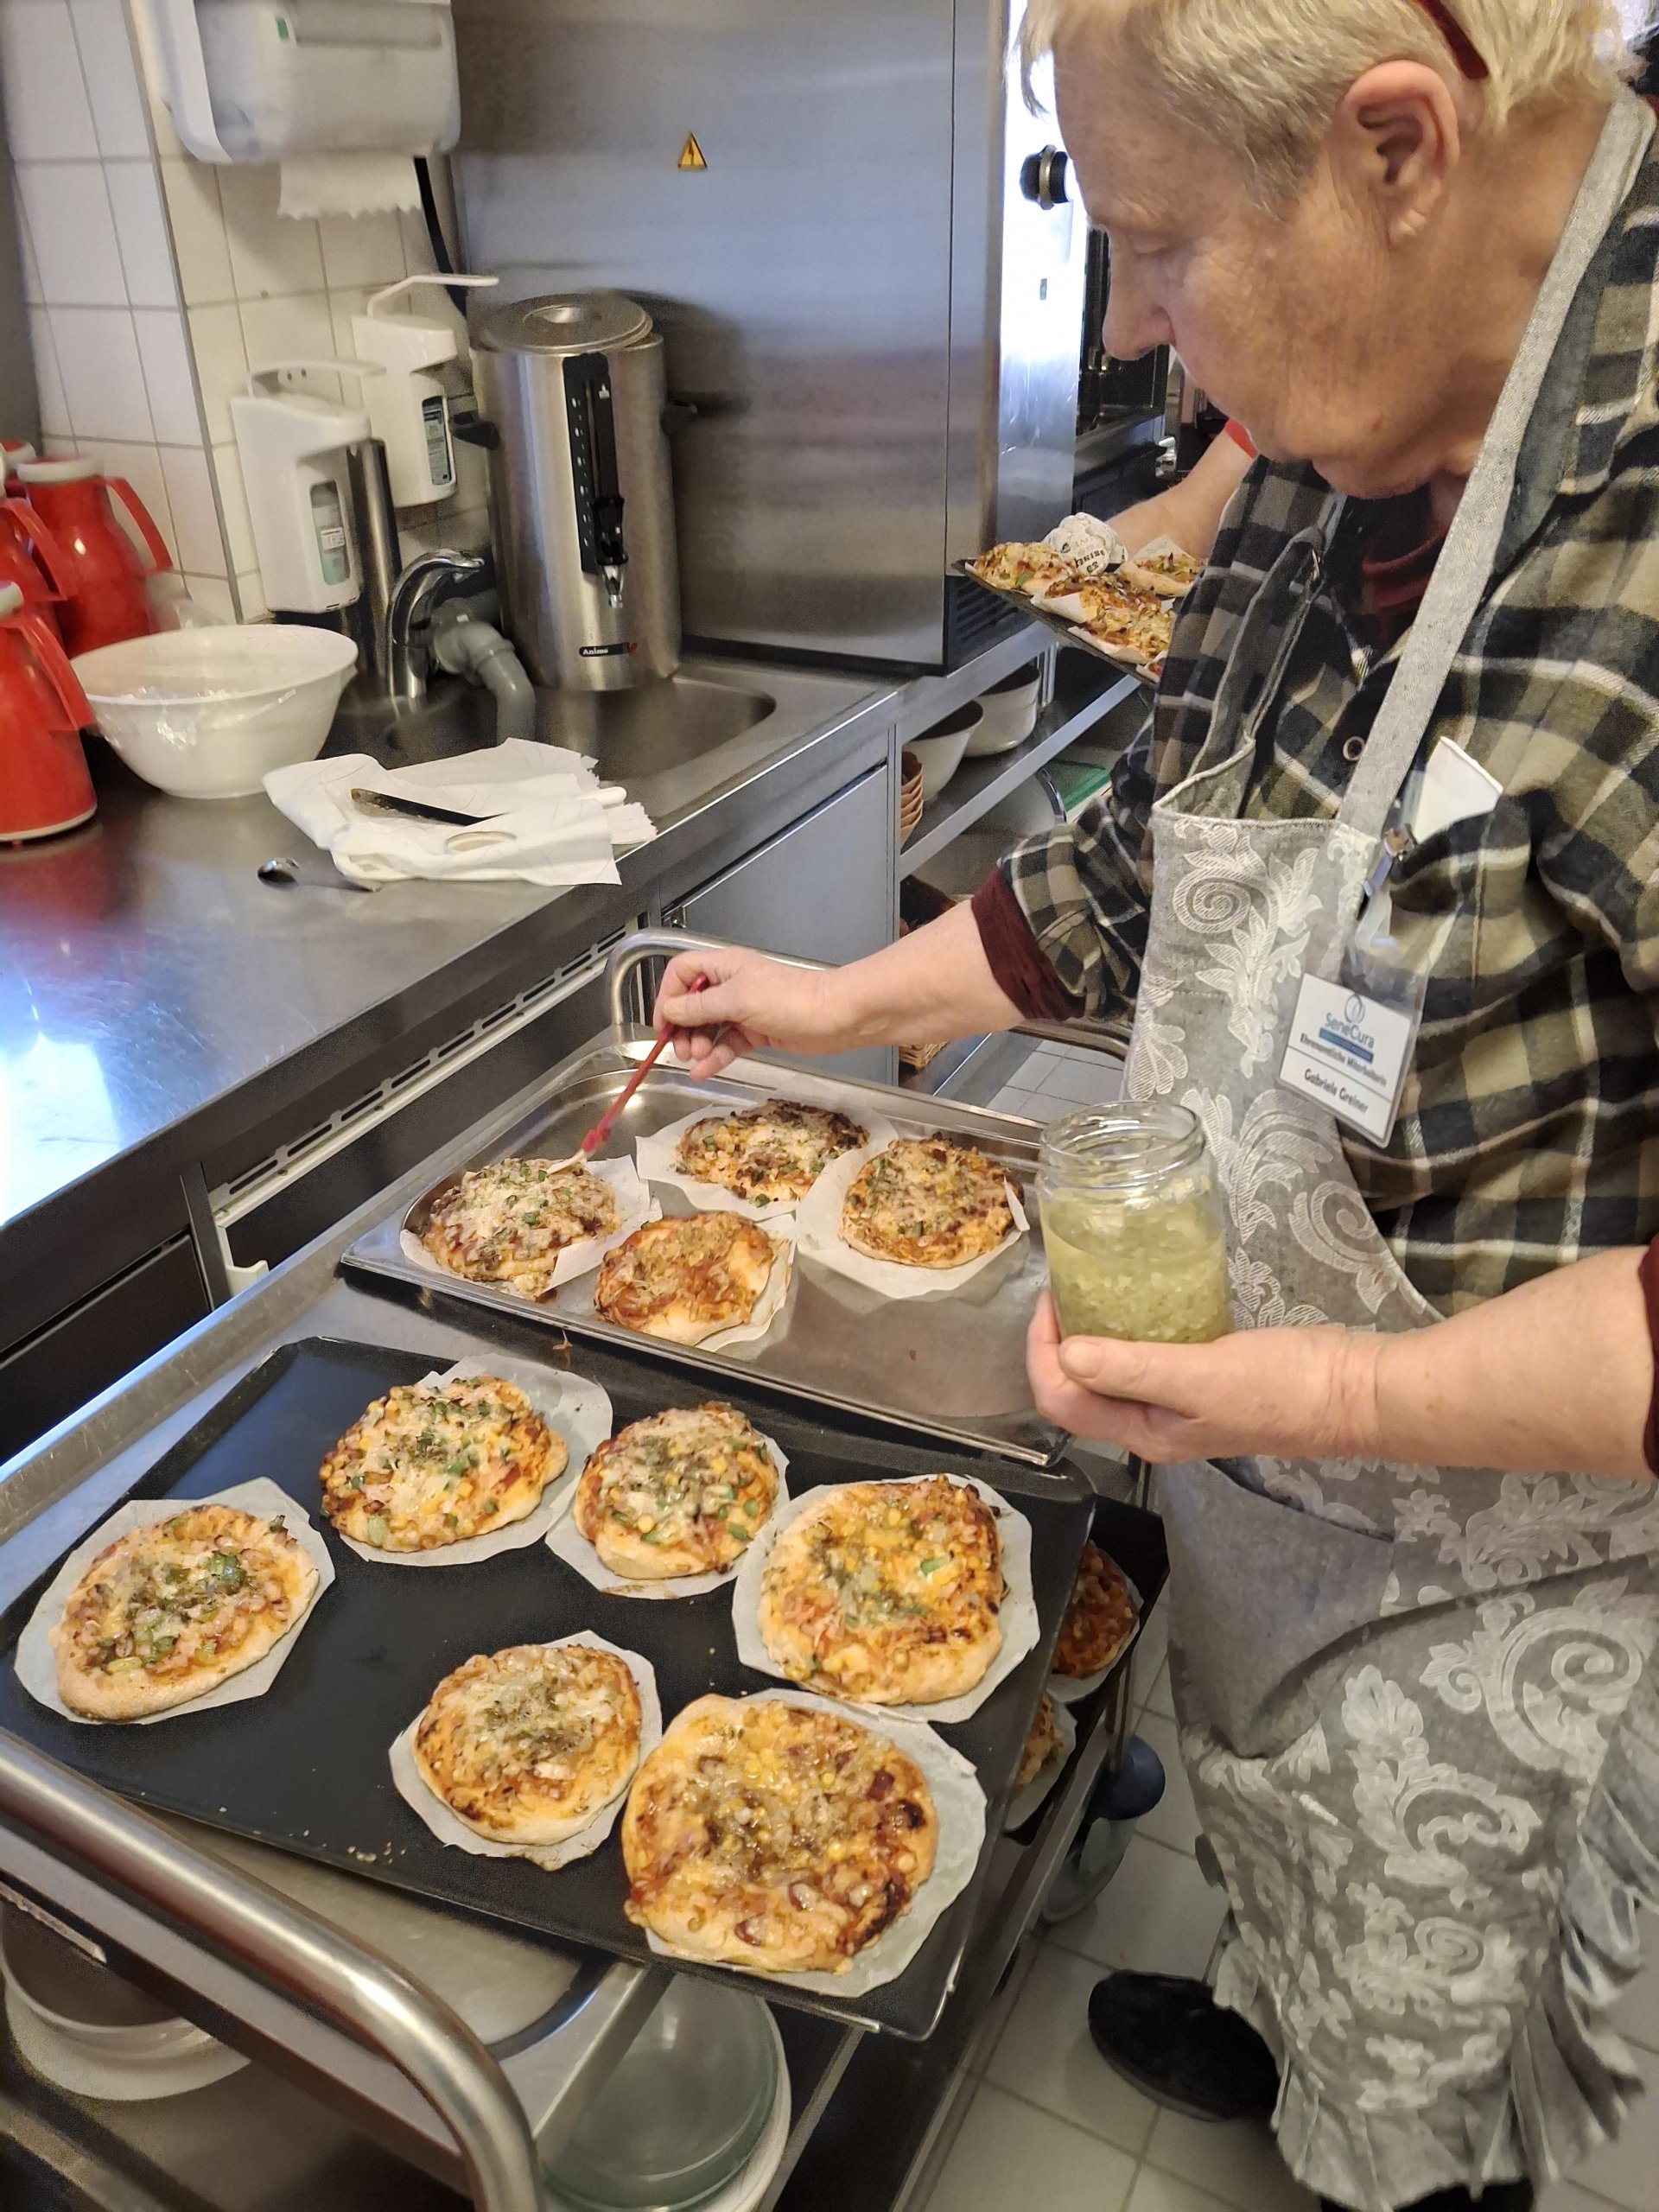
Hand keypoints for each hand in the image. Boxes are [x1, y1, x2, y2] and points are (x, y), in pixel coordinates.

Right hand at [654, 946, 843, 1079]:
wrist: (833, 1017)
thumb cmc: (788, 999)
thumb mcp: (737, 1000)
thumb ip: (699, 1007)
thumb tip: (670, 1010)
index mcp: (723, 966)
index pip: (682, 973)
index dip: (668, 996)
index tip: (663, 1024)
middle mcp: (730, 985)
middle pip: (691, 1004)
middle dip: (682, 1027)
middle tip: (681, 1050)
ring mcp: (743, 1010)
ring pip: (708, 1027)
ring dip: (697, 1044)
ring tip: (696, 1060)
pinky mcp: (755, 1032)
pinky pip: (727, 1044)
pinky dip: (715, 1057)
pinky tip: (704, 1072)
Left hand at [1025, 1294, 1381, 1464]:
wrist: (1353, 1391)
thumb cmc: (1282, 1386)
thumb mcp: (1202, 1374)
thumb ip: (1133, 1369)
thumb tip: (1066, 1356)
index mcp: (1144, 1434)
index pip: (1061, 1401)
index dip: (1041, 1353)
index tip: (1051, 1299)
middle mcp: (1153, 1427)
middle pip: (1077, 1391)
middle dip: (1056, 1343)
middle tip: (1064, 1288)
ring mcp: (1178, 1407)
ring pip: (1109, 1375)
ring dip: (1090, 1336)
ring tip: (1088, 1289)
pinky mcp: (1202, 1381)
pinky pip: (1145, 1360)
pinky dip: (1127, 1332)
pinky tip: (1135, 1301)